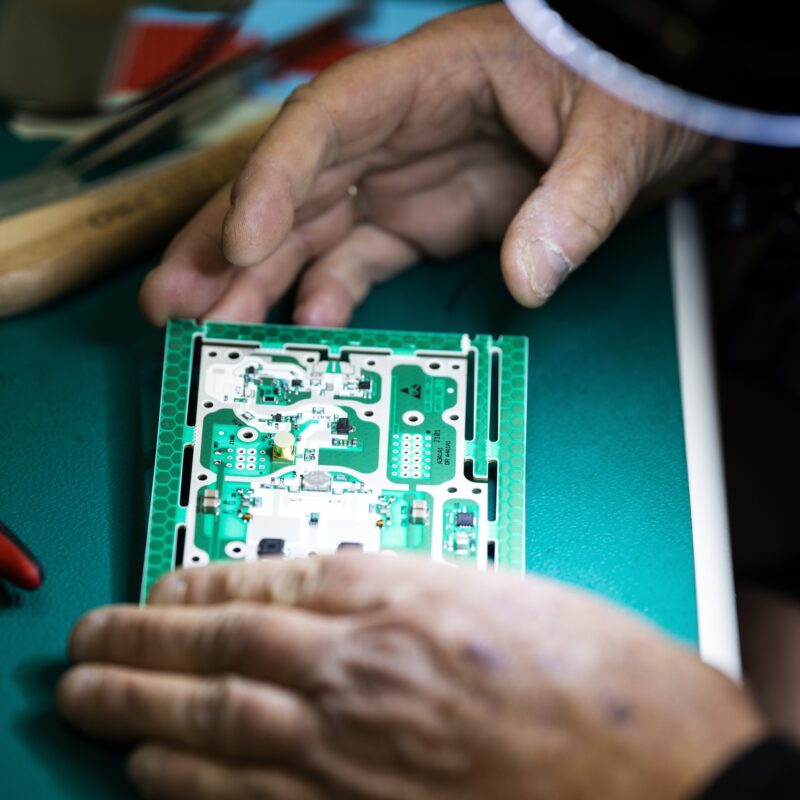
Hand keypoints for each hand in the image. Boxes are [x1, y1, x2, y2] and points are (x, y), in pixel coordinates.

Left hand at [58, 555, 762, 799]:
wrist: (661, 771)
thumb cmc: (597, 677)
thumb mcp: (499, 591)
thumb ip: (412, 588)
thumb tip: (345, 588)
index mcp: (402, 599)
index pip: (270, 579)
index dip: (202, 582)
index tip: (163, 585)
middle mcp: (366, 670)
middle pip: (224, 649)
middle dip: (141, 646)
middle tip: (86, 642)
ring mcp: (357, 752)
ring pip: (218, 726)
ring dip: (143, 713)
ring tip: (92, 700)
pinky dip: (189, 789)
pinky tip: (152, 779)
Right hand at [139, 4, 727, 327]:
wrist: (648, 107)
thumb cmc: (624, 86)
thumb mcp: (618, 129)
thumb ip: (575, 200)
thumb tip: (529, 275)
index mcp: (428, 81)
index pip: (326, 120)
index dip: (275, 178)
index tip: (245, 240)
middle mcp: (397, 134)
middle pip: (291, 184)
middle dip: (229, 240)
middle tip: (176, 298)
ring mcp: (403, 183)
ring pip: (310, 230)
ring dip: (257, 279)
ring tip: (210, 325)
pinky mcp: (419, 223)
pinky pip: (358, 261)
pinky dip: (327, 294)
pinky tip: (304, 324)